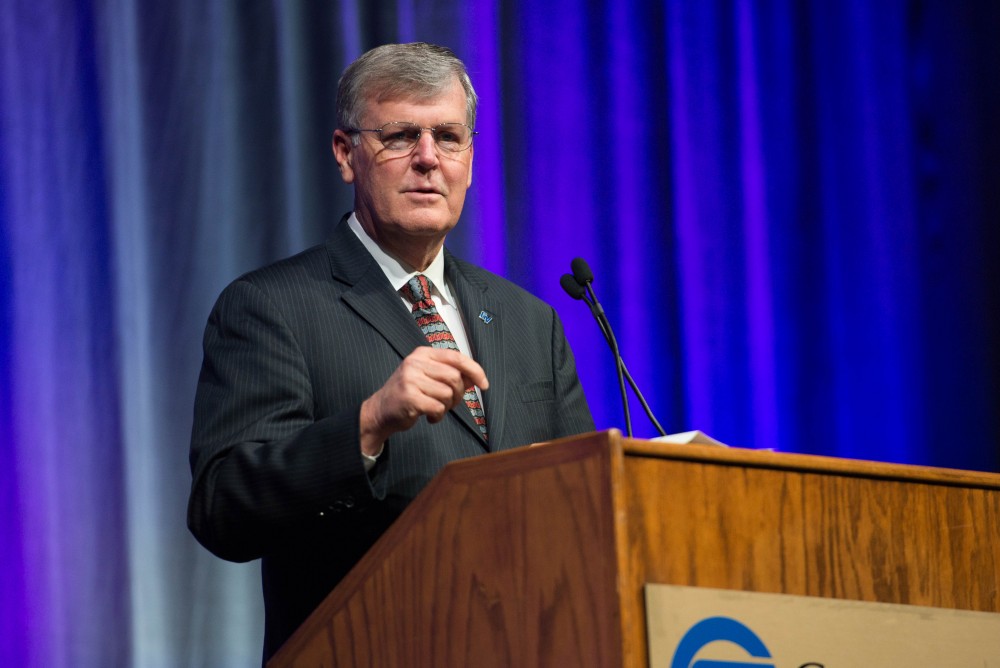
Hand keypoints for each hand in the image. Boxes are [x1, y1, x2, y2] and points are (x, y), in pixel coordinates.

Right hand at [359, 347, 488, 455]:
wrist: (380, 410)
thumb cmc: (408, 394)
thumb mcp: (428, 378)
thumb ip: (450, 375)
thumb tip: (476, 377)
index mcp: (422, 354)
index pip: (456, 357)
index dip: (475, 370)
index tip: (484, 384)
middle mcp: (415, 363)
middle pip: (454, 377)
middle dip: (458, 394)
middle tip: (450, 403)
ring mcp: (410, 379)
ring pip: (447, 394)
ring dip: (446, 407)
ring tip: (436, 409)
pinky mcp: (409, 397)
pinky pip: (438, 408)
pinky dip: (438, 416)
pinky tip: (429, 417)